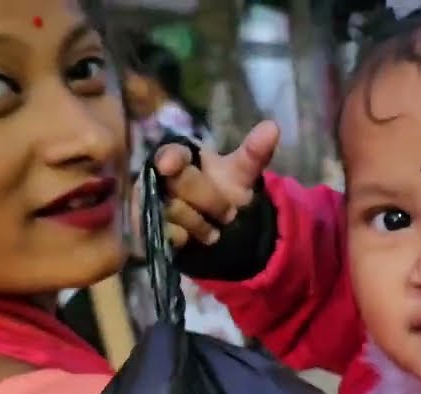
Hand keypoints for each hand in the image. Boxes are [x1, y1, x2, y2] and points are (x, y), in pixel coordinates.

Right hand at [136, 120, 280, 249]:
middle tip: (228, 213)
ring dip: (201, 224)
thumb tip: (273, 127)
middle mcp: (159, 176)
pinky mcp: (147, 229)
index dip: (171, 157)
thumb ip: (254, 153)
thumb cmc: (222, 193)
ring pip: (175, 211)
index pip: (172, 152)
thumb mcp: (240, 175)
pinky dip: (185, 238)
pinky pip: (167, 233)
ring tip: (213, 229)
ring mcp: (150, 202)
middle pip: (182, 183)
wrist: (216, 229)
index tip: (168, 164)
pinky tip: (191, 239)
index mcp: (180, 156)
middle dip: (211, 200)